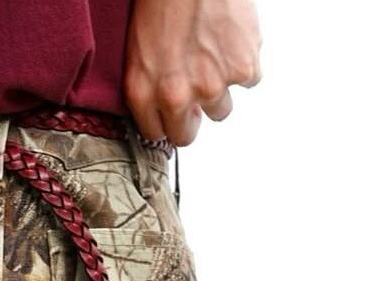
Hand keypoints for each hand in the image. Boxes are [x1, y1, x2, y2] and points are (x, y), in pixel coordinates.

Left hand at [123, 0, 262, 145]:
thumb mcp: (138, 47)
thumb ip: (149, 86)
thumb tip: (165, 110)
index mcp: (143, 92)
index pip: (157, 134)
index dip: (167, 121)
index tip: (173, 112)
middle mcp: (176, 96)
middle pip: (187, 135)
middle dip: (191, 118)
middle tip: (195, 91)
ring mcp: (212, 86)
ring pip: (221, 110)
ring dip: (219, 87)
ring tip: (213, 52)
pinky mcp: (242, 69)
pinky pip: (249, 79)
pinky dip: (244, 61)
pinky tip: (232, 37)